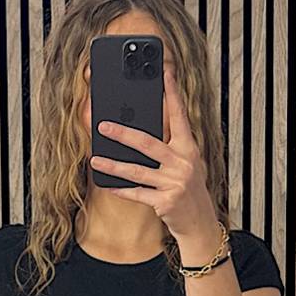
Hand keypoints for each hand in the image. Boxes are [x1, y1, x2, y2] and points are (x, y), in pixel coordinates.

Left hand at [89, 62, 219, 245]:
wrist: (199, 223)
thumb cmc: (188, 190)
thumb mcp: (185, 164)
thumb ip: (169, 148)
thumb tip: (139, 133)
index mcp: (188, 148)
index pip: (180, 116)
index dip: (173, 93)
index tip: (165, 72)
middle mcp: (183, 162)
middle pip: (148, 143)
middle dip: (122, 133)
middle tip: (103, 125)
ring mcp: (174, 183)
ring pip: (137, 171)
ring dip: (113, 166)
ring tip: (95, 160)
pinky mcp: (165, 202)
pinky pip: (137, 193)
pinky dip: (122, 190)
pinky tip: (108, 185)